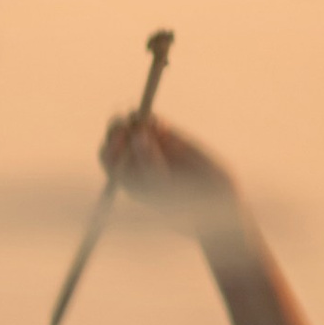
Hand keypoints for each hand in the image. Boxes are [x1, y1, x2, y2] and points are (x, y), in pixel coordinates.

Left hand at [99, 110, 248, 243]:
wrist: (215, 201)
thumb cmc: (184, 204)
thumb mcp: (163, 186)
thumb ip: (150, 160)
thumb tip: (137, 133)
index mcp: (127, 178)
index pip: (108, 157)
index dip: (111, 145)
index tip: (122, 138)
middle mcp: (135, 161)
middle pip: (116, 137)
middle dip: (120, 127)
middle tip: (130, 123)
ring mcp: (151, 147)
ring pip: (134, 125)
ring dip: (137, 120)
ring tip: (152, 126)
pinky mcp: (168, 137)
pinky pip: (154, 122)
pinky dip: (153, 119)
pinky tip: (162, 126)